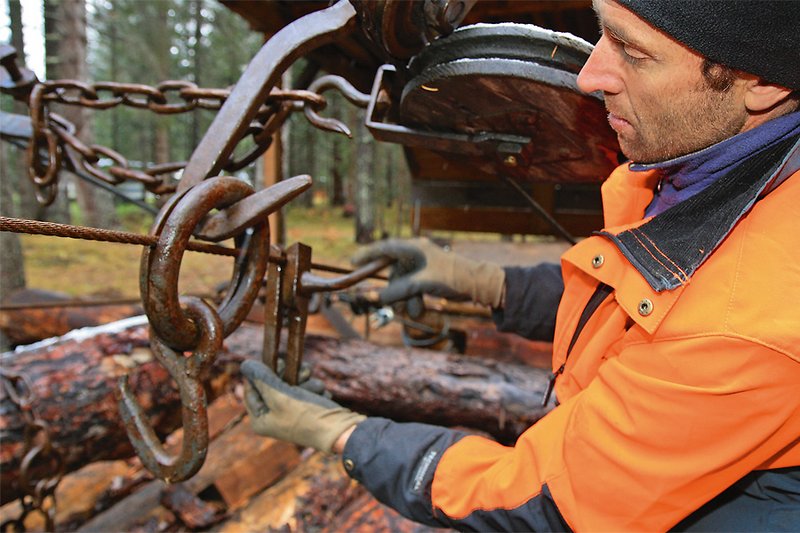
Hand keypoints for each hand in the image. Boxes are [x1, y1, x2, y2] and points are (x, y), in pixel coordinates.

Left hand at [241, 360, 364, 452]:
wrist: (340, 430)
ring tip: (316, 389)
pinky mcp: (304, 409)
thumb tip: (245, 364)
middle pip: (271, 384)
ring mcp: (288, 413)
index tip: (277, 364)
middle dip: (288, 376)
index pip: (251, 388)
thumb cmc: (307, 416)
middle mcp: (272, 417)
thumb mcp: (280, 396)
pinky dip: (313, 389)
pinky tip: (321, 396)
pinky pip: (304, 389)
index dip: (263, 374)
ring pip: (290, 384)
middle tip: (301, 373)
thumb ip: (261, 379)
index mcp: (260, 419)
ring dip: (305, 382)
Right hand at [352, 238, 505, 307]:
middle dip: (393, 291)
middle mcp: (417, 254)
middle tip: (388, 304)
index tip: (353, 262)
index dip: (367, 254)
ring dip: (406, 300)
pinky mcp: (430, 278)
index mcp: (415, 247)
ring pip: (404, 284)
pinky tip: (421, 309)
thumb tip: (375, 298)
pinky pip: (414, 289)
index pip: (385, 248)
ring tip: (415, 310)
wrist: (479, 285)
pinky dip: (415, 300)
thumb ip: (397, 290)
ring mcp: (424, 267)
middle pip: (393, 272)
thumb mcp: (421, 284)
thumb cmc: (452, 277)